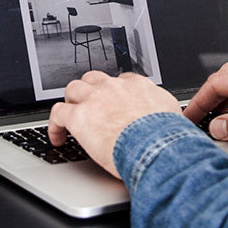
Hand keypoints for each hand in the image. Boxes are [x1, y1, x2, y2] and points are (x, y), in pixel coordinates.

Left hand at [48, 71, 181, 176]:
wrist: (157, 148)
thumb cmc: (168, 139)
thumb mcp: (172, 118)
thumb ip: (165, 115)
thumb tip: (171, 125)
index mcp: (138, 86)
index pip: (121, 80)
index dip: (114, 92)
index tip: (113, 102)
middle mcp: (115, 87)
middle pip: (94, 79)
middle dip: (89, 91)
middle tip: (89, 106)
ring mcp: (95, 99)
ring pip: (73, 89)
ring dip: (71, 102)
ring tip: (71, 117)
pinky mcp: (79, 117)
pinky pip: (58, 114)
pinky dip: (54, 126)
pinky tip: (57, 137)